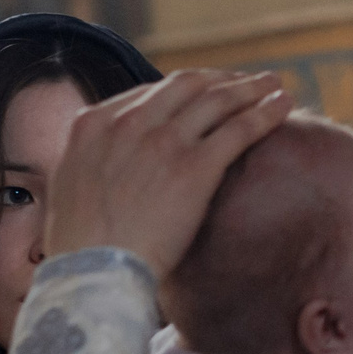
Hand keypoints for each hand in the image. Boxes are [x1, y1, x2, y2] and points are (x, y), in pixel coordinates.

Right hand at [42, 70, 290, 274]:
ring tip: (273, 85)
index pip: (148, 93)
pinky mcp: (195, 166)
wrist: (92, 274)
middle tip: (245, 82)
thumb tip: (107, 164)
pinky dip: (265, 112)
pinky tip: (283, 106)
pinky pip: (239, 128)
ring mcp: (162, 141)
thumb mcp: (69, 188)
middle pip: (185, 85)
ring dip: (250, 88)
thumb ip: (93, 163)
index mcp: (93, 124)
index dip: (182, 90)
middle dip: (219, 79)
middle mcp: (129, 122)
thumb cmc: (79, 248)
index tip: (202, 94)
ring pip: (217, 99)